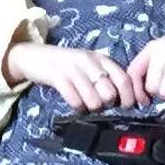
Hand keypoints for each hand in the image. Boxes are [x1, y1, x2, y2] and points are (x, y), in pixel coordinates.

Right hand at [5, 43, 143, 111]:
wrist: (36, 56)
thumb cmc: (68, 65)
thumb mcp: (90, 65)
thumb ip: (107, 77)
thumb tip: (125, 100)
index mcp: (102, 58)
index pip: (124, 79)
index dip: (129, 97)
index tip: (126, 107)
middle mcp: (90, 62)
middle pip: (110, 93)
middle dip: (107, 105)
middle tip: (99, 105)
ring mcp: (74, 69)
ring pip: (94, 100)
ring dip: (91, 108)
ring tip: (86, 104)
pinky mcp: (58, 77)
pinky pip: (75, 101)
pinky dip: (78, 108)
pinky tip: (76, 105)